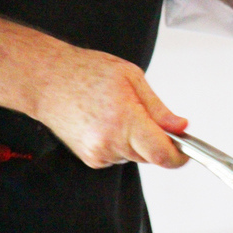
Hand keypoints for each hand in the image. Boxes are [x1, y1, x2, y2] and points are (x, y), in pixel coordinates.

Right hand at [35, 44, 189, 168]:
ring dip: (137, 141)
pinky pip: (120, 156)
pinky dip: (121, 143)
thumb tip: (180, 127)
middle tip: (143, 113)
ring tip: (117, 113)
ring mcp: (99, 153)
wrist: (46, 81)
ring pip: (136, 155)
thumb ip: (158, 109)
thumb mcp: (132, 78)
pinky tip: (105, 123)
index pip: (162, 154)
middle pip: (152, 155)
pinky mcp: (92, 159)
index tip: (186, 150)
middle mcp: (111, 142)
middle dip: (157, 139)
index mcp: (125, 120)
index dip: (180, 156)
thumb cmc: (85, 72)